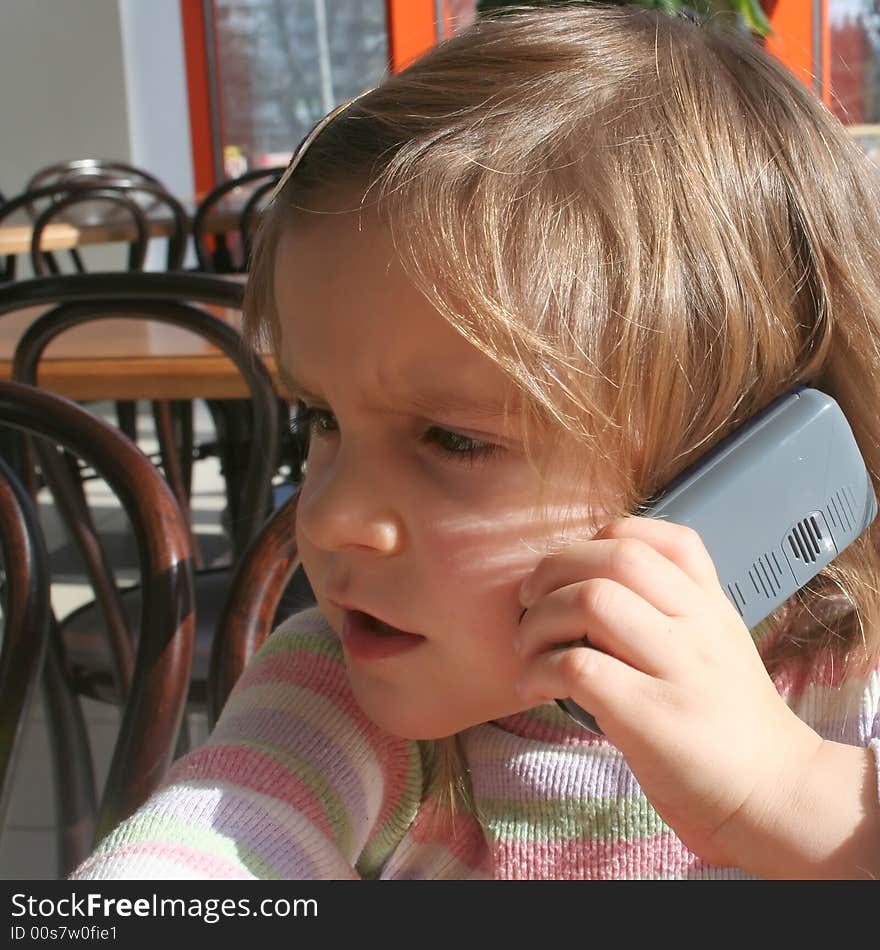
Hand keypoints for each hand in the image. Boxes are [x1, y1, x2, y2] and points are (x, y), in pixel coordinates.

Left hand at [515, 516, 823, 868]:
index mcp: (712, 606)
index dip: (599, 540)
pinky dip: (539, 669)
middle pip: (617, 556)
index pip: (661, 537)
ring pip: (592, 600)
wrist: (775, 797)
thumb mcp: (717, 649)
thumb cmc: (728, 725)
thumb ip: (672, 613)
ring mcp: (679, 668)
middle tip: (529, 601)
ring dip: (540, 620)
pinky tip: (533, 686)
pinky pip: (577, 665)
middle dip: (554, 569)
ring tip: (528, 648)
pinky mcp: (652, 716)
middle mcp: (699, 626)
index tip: (569, 570)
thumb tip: (588, 585)